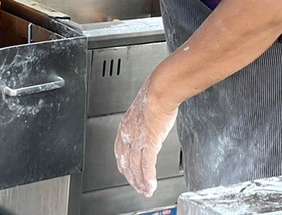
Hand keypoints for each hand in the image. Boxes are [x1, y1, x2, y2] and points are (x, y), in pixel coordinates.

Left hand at [115, 81, 178, 196]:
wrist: (161, 90)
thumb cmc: (156, 95)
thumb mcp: (144, 110)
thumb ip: (144, 121)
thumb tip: (150, 125)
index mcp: (125, 126)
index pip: (120, 152)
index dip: (124, 166)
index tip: (128, 172)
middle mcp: (128, 135)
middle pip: (126, 163)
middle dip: (131, 178)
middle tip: (137, 187)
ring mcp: (138, 140)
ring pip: (136, 168)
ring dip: (140, 182)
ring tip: (145, 191)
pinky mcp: (149, 143)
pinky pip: (147, 166)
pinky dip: (148, 178)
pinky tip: (151, 186)